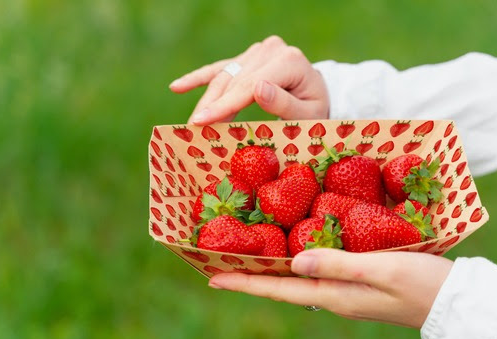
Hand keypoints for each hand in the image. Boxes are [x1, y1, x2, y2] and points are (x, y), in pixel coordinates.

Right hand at [170, 35, 329, 124]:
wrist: (320, 94)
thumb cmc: (316, 109)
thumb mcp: (309, 114)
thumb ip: (285, 103)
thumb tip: (257, 89)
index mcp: (288, 61)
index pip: (249, 86)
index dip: (224, 105)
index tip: (202, 122)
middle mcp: (271, 49)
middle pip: (234, 80)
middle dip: (212, 106)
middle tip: (193, 129)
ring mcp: (258, 51)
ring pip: (224, 76)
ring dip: (207, 100)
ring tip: (192, 122)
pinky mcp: (249, 57)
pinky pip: (221, 68)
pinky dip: (199, 78)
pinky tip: (177, 87)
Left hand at [208, 248, 452, 328]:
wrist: (451, 300)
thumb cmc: (421, 283)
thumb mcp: (380, 269)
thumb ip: (337, 263)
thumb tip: (294, 261)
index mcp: (333, 294)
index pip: (278, 288)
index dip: (245, 281)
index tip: (213, 275)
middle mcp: (332, 294)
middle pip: (281, 284)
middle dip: (250, 274)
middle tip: (221, 262)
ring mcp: (343, 289)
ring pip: (296, 277)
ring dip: (269, 267)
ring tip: (247, 255)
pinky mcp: (355, 280)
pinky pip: (316, 270)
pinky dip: (296, 260)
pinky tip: (292, 248)